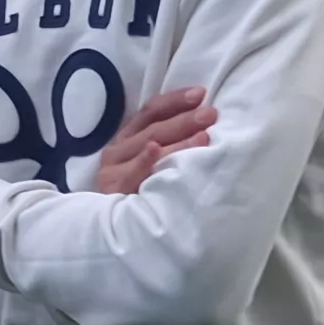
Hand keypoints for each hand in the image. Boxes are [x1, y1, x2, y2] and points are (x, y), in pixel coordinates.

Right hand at [93, 87, 214, 193]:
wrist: (114, 230)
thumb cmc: (142, 194)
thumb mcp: (155, 166)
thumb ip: (169, 145)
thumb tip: (205, 126)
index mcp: (127, 137)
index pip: (151, 111)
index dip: (175, 100)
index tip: (201, 94)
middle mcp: (117, 149)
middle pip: (153, 128)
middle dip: (184, 119)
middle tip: (210, 114)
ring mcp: (113, 169)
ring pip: (147, 147)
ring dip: (176, 140)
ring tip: (202, 136)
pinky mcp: (113, 189)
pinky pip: (130, 174)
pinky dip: (143, 161)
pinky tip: (155, 150)